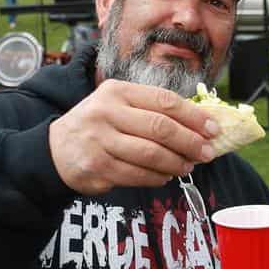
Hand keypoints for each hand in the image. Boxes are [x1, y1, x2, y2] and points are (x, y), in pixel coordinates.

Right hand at [49, 80, 220, 194]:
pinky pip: (138, 175)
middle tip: (207, 152)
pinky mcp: (97, 167)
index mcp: (117, 92)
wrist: (55, 149)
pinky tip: (165, 176)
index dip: (193, 116)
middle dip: (190, 142)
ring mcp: (100, 140)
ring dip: (176, 163)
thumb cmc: (99, 126)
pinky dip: (157, 177)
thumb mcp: (119, 106)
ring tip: (187, 166)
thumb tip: (200, 126)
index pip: (164, 101)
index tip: (213, 129)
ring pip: (151, 154)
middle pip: (160, 128)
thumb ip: (153, 111)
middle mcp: (106, 112)